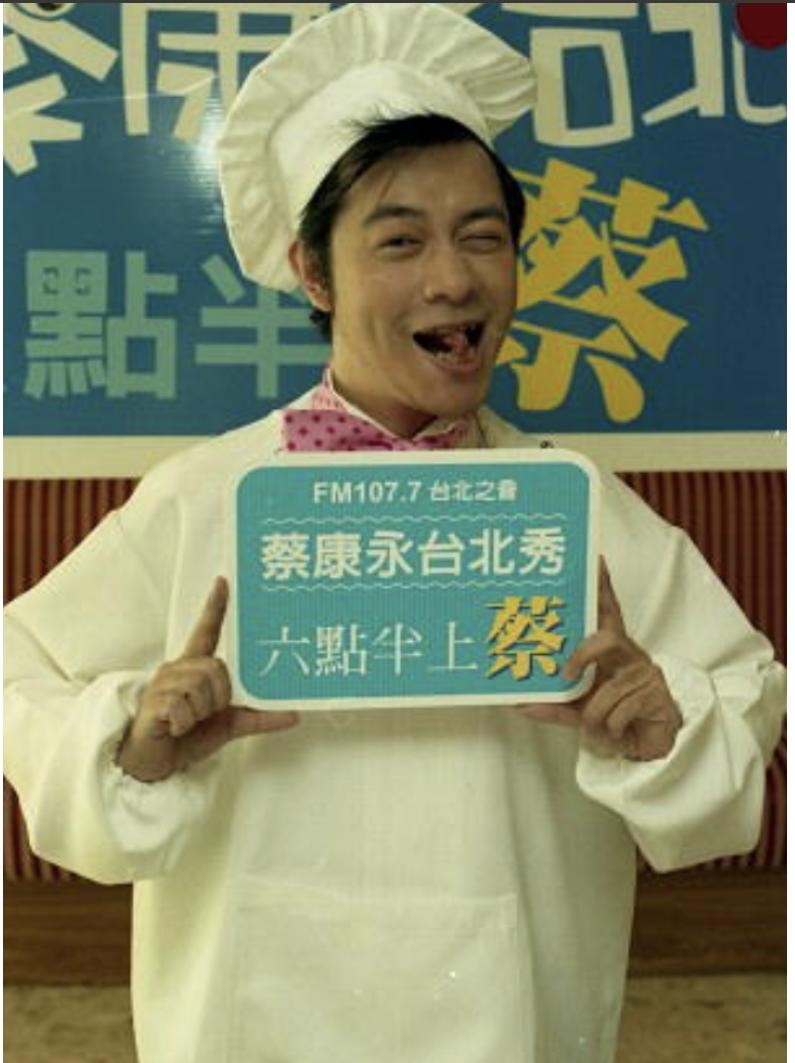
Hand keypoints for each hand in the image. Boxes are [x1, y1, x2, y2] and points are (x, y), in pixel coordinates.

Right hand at [115, 577, 298, 781]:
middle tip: (206, 714)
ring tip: (187, 722)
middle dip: (219, 696)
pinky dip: (186, 723)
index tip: (223, 582)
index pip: (206, 631)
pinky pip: (184, 706)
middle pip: (216, 667)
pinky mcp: (154, 701)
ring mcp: (164, 683)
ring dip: (202, 711)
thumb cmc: (188, 738)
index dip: (215, 607)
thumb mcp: (230, 725)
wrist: (153, 764)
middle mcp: (178, 668)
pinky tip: (175, 728)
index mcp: (195, 668)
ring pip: (202, 685)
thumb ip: (259, 717)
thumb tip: (295, 714)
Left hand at [516, 561, 681, 760]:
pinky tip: (617, 730)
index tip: (596, 561)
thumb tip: (518, 704)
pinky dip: (612, 725)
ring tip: (597, 724)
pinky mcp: (657, 693)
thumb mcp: (577, 710)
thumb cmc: (611, 715)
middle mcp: (629, 653)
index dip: (603, 587)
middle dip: (585, 655)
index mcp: (610, 650)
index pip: (608, 612)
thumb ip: (551, 706)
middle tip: (564, 674)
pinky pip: (621, 709)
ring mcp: (645, 672)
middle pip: (609, 638)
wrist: (647, 743)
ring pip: (610, 688)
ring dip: (597, 713)